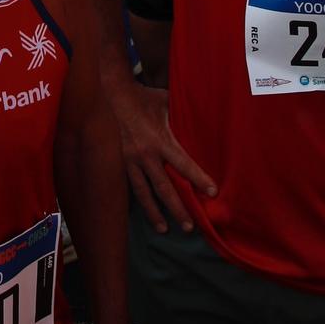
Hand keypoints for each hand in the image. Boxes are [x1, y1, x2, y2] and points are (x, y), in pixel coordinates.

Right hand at [110, 79, 216, 233]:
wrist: (112, 94)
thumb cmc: (144, 97)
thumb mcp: (167, 102)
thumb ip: (183, 114)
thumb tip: (206, 116)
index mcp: (160, 140)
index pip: (184, 164)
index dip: (199, 179)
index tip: (212, 192)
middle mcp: (145, 154)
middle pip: (164, 188)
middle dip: (178, 208)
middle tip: (190, 227)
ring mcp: (129, 161)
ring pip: (144, 193)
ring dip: (154, 213)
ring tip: (164, 229)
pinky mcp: (119, 162)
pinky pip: (129, 186)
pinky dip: (136, 201)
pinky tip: (142, 213)